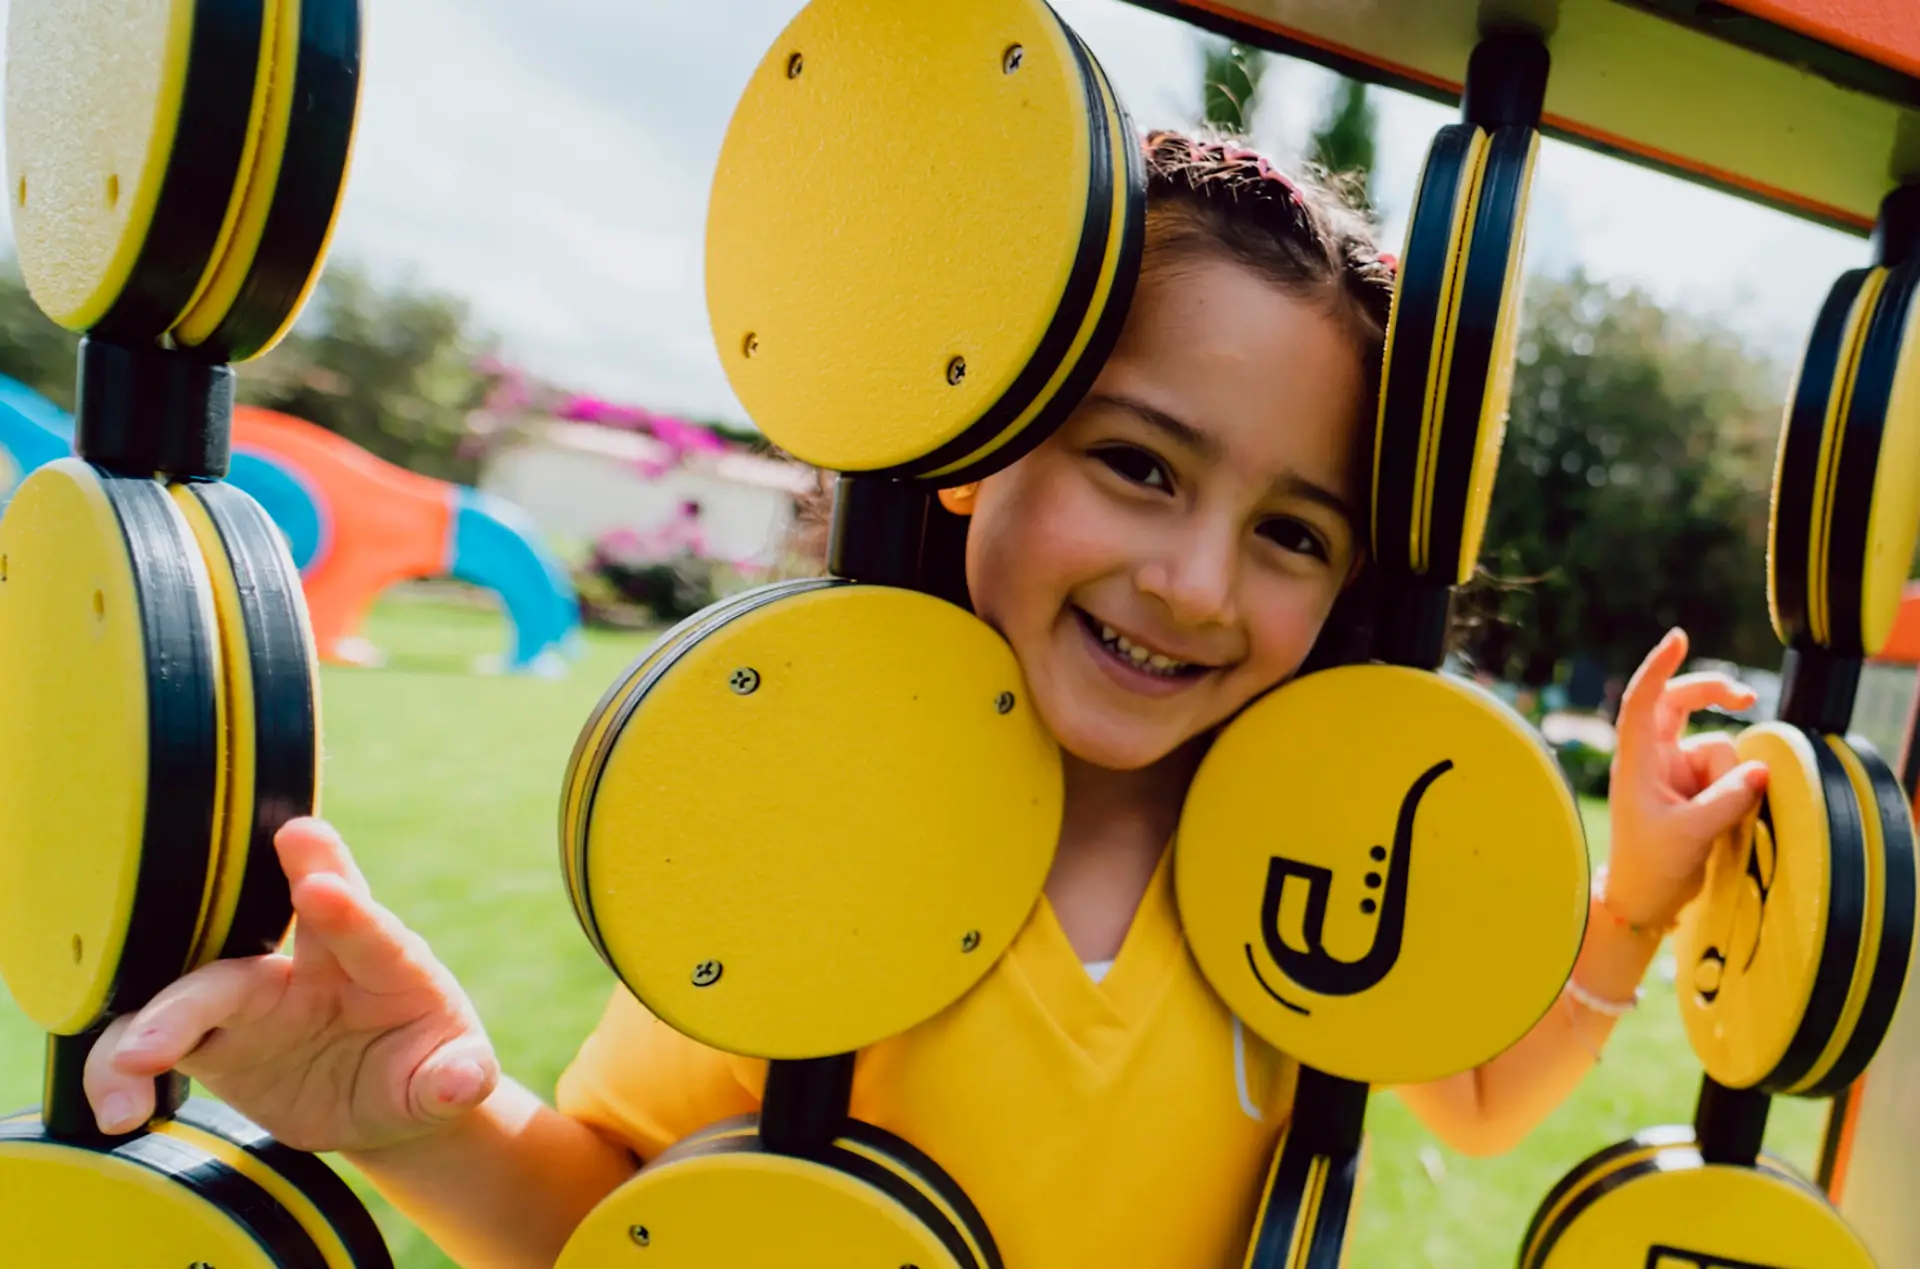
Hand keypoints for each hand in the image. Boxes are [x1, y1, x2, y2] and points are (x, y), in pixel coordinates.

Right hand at [84, 819, 499, 1154]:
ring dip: (156, 1020)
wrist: (383, 1102)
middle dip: (223, 933)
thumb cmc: (427, 1069)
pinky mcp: (210, 1038)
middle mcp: (313, 963)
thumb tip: (470, 1080)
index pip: (369, 928)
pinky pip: (152, 1044)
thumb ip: (459, 1077)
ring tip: (137, 1063)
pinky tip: (120, 1110)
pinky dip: (123, 1069)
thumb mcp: (454, 1076)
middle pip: (265, 932)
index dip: (345, 906)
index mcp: (387, 962)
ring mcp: (256, 996)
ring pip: (195, 988)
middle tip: (206, 916)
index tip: (319, 886)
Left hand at [1603, 629, 1769, 929]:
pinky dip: (1736, 787)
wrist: (1646, 898)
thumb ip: (1726, 800)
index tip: (1679, 638)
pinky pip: (1729, 769)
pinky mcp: (1694, 784)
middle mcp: (1652, 755)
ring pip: (1718, 746)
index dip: (1658, 667)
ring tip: (1711, 820)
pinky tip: (1723, 821)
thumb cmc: (1652, 866)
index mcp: (1635, 759)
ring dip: (1728, 777)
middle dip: (1714, 694)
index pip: (1642, 700)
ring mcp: (1674, 768)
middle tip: (1748, 699)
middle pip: (1682, 702)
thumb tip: (1760, 770)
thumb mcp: (1690, 834)